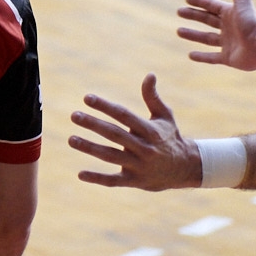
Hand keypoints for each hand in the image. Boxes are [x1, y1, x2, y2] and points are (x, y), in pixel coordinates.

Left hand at [70, 74, 201, 190]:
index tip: (87, 98)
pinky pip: (113, 180)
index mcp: (150, 130)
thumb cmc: (169, 137)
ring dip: (90, 148)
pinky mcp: (134, 181)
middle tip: (74, 116)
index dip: (105, 106)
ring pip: (111, 156)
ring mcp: (139, 166)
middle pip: (114, 135)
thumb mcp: (165, 116)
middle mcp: (144, 148)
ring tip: (71, 139)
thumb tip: (149, 74)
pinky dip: (97, 178)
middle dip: (93, 124)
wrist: (184, 169)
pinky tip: (80, 174)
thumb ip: (152, 97)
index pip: (124, 115)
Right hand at [177, 0, 255, 70]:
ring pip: (207, 38)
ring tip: (179, 31)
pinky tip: (190, 55)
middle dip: (193, 16)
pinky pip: (212, 57)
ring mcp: (228, 43)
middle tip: (179, 11)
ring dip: (193, 35)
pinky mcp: (228, 58)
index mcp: (230, 14)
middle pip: (207, 20)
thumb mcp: (241, 0)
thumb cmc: (251, 21)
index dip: (200, 2)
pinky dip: (201, 57)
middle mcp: (228, 28)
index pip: (211, 6)